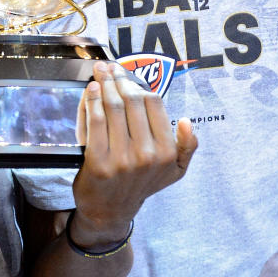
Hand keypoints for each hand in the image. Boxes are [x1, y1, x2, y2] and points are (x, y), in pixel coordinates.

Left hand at [69, 62, 196, 246]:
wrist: (110, 210)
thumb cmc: (140, 184)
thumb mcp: (174, 171)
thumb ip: (187, 147)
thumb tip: (187, 122)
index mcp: (167, 152)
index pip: (153, 103)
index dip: (138, 82)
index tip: (125, 72)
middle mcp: (147, 155)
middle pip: (132, 101)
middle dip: (118, 78)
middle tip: (108, 66)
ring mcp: (122, 159)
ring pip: (113, 108)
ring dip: (104, 84)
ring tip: (99, 72)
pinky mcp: (98, 162)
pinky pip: (96, 122)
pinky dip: (92, 101)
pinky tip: (90, 89)